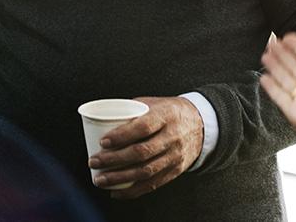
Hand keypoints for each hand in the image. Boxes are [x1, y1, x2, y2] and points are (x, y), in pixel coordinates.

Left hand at [87, 96, 203, 197]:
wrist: (202, 124)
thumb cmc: (168, 111)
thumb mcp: (152, 103)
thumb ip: (129, 110)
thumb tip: (99, 117)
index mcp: (165, 116)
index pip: (142, 128)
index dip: (121, 136)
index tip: (102, 141)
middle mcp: (172, 137)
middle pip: (141, 152)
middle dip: (114, 160)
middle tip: (94, 162)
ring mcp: (175, 156)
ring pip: (146, 171)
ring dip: (120, 178)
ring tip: (100, 180)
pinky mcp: (176, 170)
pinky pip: (154, 183)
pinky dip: (133, 190)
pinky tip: (116, 191)